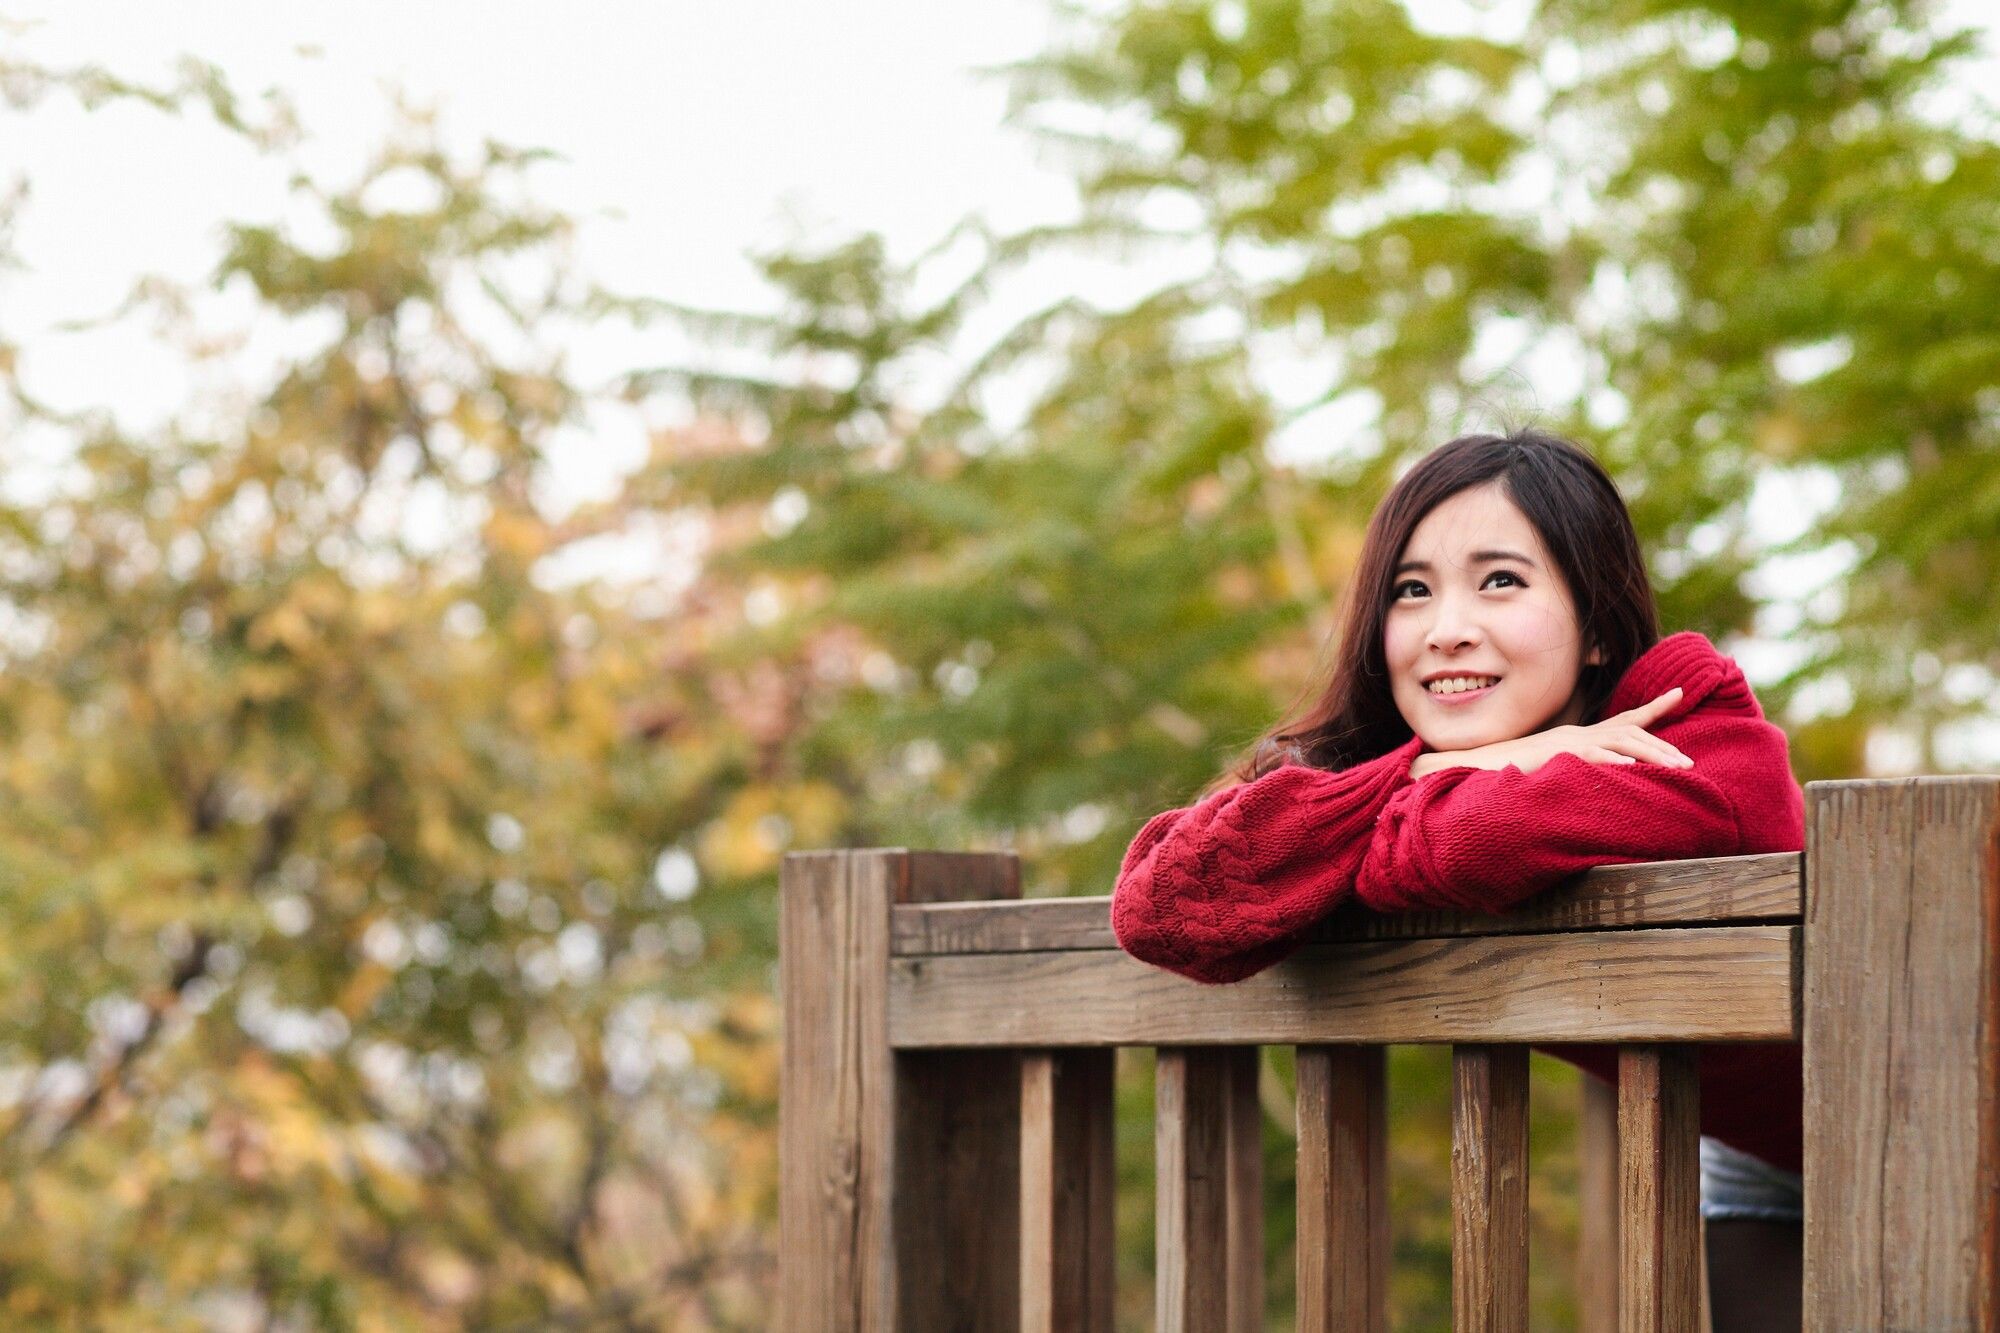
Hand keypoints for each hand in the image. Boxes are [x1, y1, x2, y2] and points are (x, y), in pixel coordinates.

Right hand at [1409, 688, 1693, 777]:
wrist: (1469, 765)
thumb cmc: (1503, 772)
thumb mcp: (1544, 770)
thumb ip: (1567, 771)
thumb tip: (1586, 784)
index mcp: (1575, 737)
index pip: (1620, 718)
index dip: (1651, 707)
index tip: (1679, 694)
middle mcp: (1575, 734)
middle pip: (1629, 729)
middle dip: (1662, 743)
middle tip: (1690, 762)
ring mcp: (1567, 742)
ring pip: (1619, 740)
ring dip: (1652, 753)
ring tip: (1679, 767)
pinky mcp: (1556, 753)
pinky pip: (1592, 754)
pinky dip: (1615, 758)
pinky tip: (1634, 766)